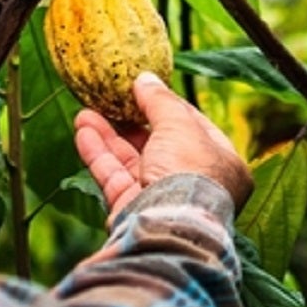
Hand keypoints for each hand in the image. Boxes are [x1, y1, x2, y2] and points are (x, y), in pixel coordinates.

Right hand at [74, 72, 252, 223]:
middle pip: (159, 145)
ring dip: (108, 136)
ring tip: (84, 113)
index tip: (144, 89)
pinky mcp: (136, 211)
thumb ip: (160, 100)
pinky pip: (115, 178)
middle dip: (130, 121)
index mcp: (223, 164)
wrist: (170, 227)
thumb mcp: (179, 124)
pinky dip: (99, 155)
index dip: (168, 106)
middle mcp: (194, 183)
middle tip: (110, 99)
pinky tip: (83, 132)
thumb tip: (146, 79)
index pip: (194, 128)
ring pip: (132, 161)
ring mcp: (163, 199)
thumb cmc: (188, 173)